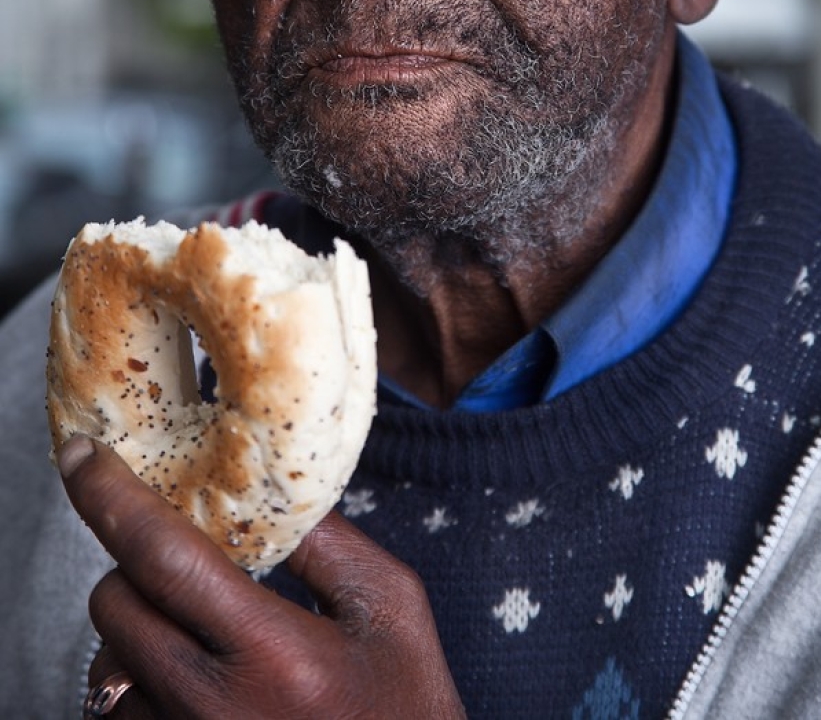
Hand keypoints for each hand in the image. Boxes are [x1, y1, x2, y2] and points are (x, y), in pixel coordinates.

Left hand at [59, 436, 464, 718]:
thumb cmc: (408, 706)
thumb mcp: (388, 606)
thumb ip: (325, 540)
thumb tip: (259, 487)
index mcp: (273, 652)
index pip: (165, 558)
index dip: (112, 497)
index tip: (83, 455)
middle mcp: (213, 708)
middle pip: (116, 606)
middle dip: (132, 563)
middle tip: (178, 554)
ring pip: (109, 663)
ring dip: (139, 627)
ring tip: (199, 629)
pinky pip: (123, 712)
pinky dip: (143, 682)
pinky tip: (196, 678)